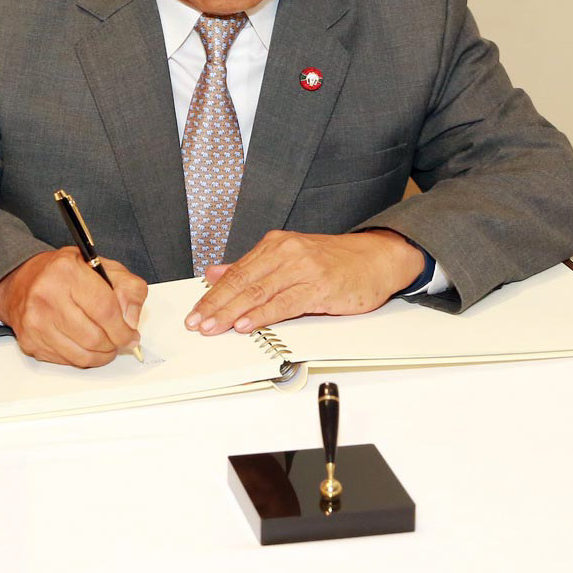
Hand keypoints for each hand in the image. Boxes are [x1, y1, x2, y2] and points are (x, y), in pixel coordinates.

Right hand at [0, 248, 147, 367]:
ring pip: (81, 355)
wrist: (22, 281)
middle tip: (120, 340)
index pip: (104, 310)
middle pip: (94, 337)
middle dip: (114, 344)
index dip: (123, 329)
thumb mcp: (102, 267)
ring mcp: (35, 322)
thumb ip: (128, 287)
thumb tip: (132, 320)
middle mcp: (46, 296)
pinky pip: (67, 361)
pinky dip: (83, 357)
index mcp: (66, 271)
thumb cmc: (64, 274)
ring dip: (101, 355)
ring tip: (106, 344)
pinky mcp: (30, 341)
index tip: (131, 334)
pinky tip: (85, 344)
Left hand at [185, 229, 423, 335]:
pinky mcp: (319, 286)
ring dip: (232, 313)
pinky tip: (247, 324)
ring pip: (259, 292)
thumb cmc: (334, 261)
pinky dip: (262, 315)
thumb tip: (214, 274)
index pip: (236, 272)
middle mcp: (286, 252)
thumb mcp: (289, 257)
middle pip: (242, 282)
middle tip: (196, 324)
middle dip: (216, 305)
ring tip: (214, 327)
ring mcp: (303, 268)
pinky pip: (284, 303)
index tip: (195, 312)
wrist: (377, 258)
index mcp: (275, 244)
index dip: (212, 294)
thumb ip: (251, 267)